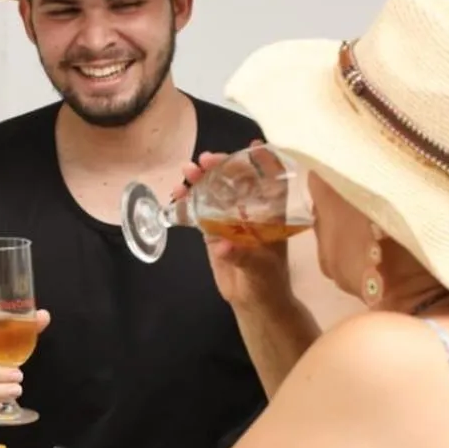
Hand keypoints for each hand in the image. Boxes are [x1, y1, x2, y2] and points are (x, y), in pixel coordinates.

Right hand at [176, 142, 294, 309]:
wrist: (254, 302)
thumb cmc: (268, 282)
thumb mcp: (259, 269)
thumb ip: (241, 255)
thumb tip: (221, 246)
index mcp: (271, 215)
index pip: (270, 181)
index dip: (263, 161)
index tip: (251, 146)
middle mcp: (251, 211)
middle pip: (237, 181)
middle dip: (221, 168)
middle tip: (204, 161)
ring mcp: (230, 219)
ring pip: (216, 192)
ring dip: (201, 180)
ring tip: (186, 173)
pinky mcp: (214, 230)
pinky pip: (200, 210)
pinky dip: (188, 201)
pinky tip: (177, 194)